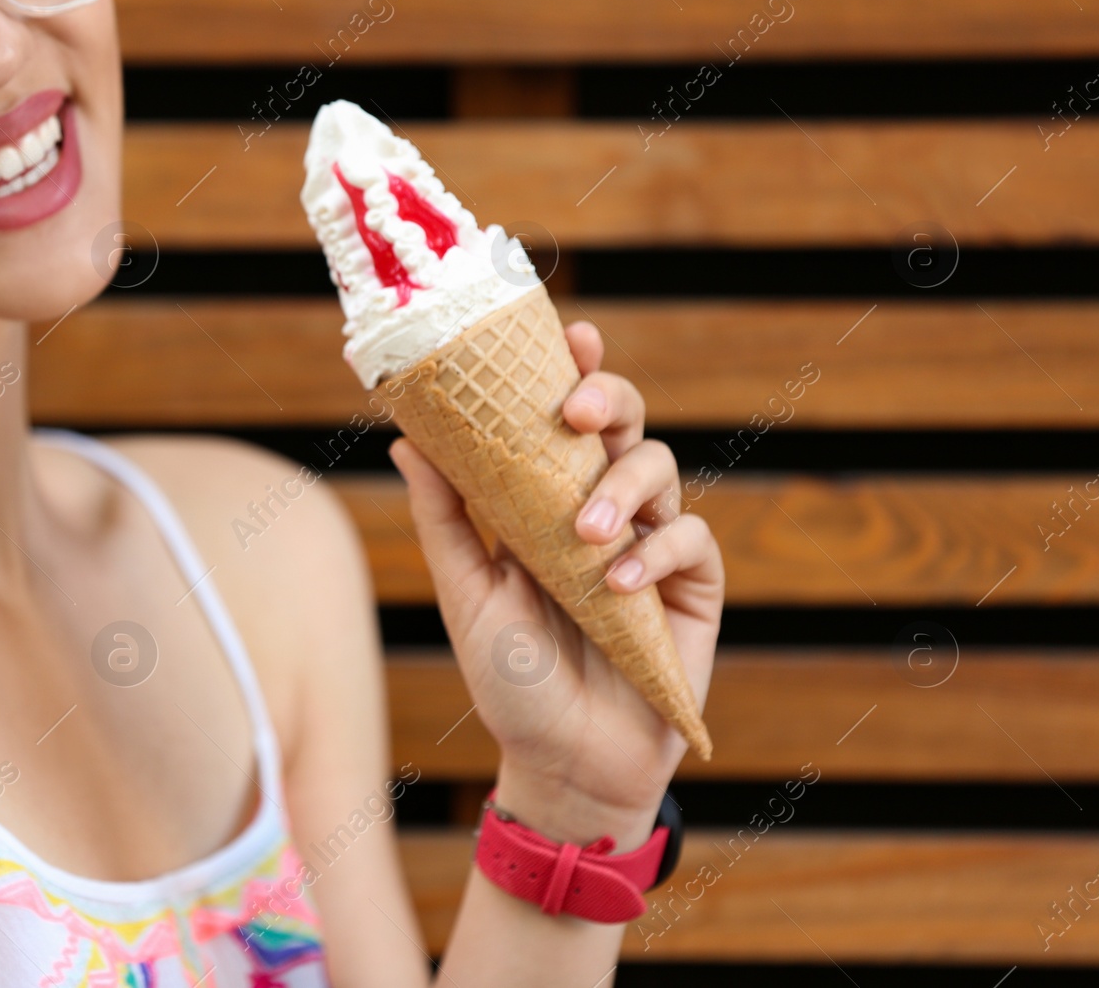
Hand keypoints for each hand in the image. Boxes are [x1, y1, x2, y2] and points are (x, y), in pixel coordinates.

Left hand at [387, 319, 723, 849]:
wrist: (561, 763)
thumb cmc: (509, 679)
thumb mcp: (466, 593)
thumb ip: (444, 518)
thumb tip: (405, 439)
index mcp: (547, 498)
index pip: (565, 417)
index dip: (574, 368)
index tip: (569, 335)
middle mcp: (603, 506)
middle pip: (624, 420)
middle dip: (608, 397)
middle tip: (576, 410)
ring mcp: (652, 541)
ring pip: (660, 465)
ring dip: (622, 485)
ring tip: (586, 533)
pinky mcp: (693, 585)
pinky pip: (690, 537)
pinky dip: (656, 549)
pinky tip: (619, 580)